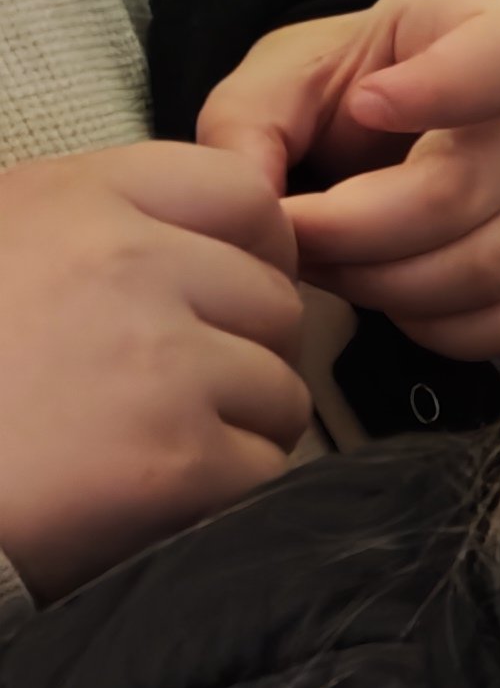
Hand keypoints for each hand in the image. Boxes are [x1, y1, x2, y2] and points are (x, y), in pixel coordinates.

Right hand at [0, 144, 309, 602]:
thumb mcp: (9, 242)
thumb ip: (106, 224)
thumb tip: (211, 246)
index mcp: (83, 199)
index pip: (245, 194)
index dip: (257, 254)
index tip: (228, 298)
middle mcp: (131, 265)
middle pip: (278, 302)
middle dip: (250, 354)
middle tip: (188, 393)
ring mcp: (164, 363)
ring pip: (284, 392)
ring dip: (244, 428)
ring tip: (162, 443)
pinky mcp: (183, 459)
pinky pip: (265, 469)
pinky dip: (226, 492)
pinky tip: (157, 493)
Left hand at [196, 0, 499, 361]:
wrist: (374, 146)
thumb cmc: (335, 100)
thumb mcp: (277, 83)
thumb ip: (246, 128)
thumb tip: (254, 208)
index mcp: (474, 33)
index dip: (443, 88)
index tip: (366, 106)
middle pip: (467, 190)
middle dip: (360, 229)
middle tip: (295, 235)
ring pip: (490, 268)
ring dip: (389, 285)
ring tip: (331, 266)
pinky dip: (438, 327)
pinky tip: (391, 300)